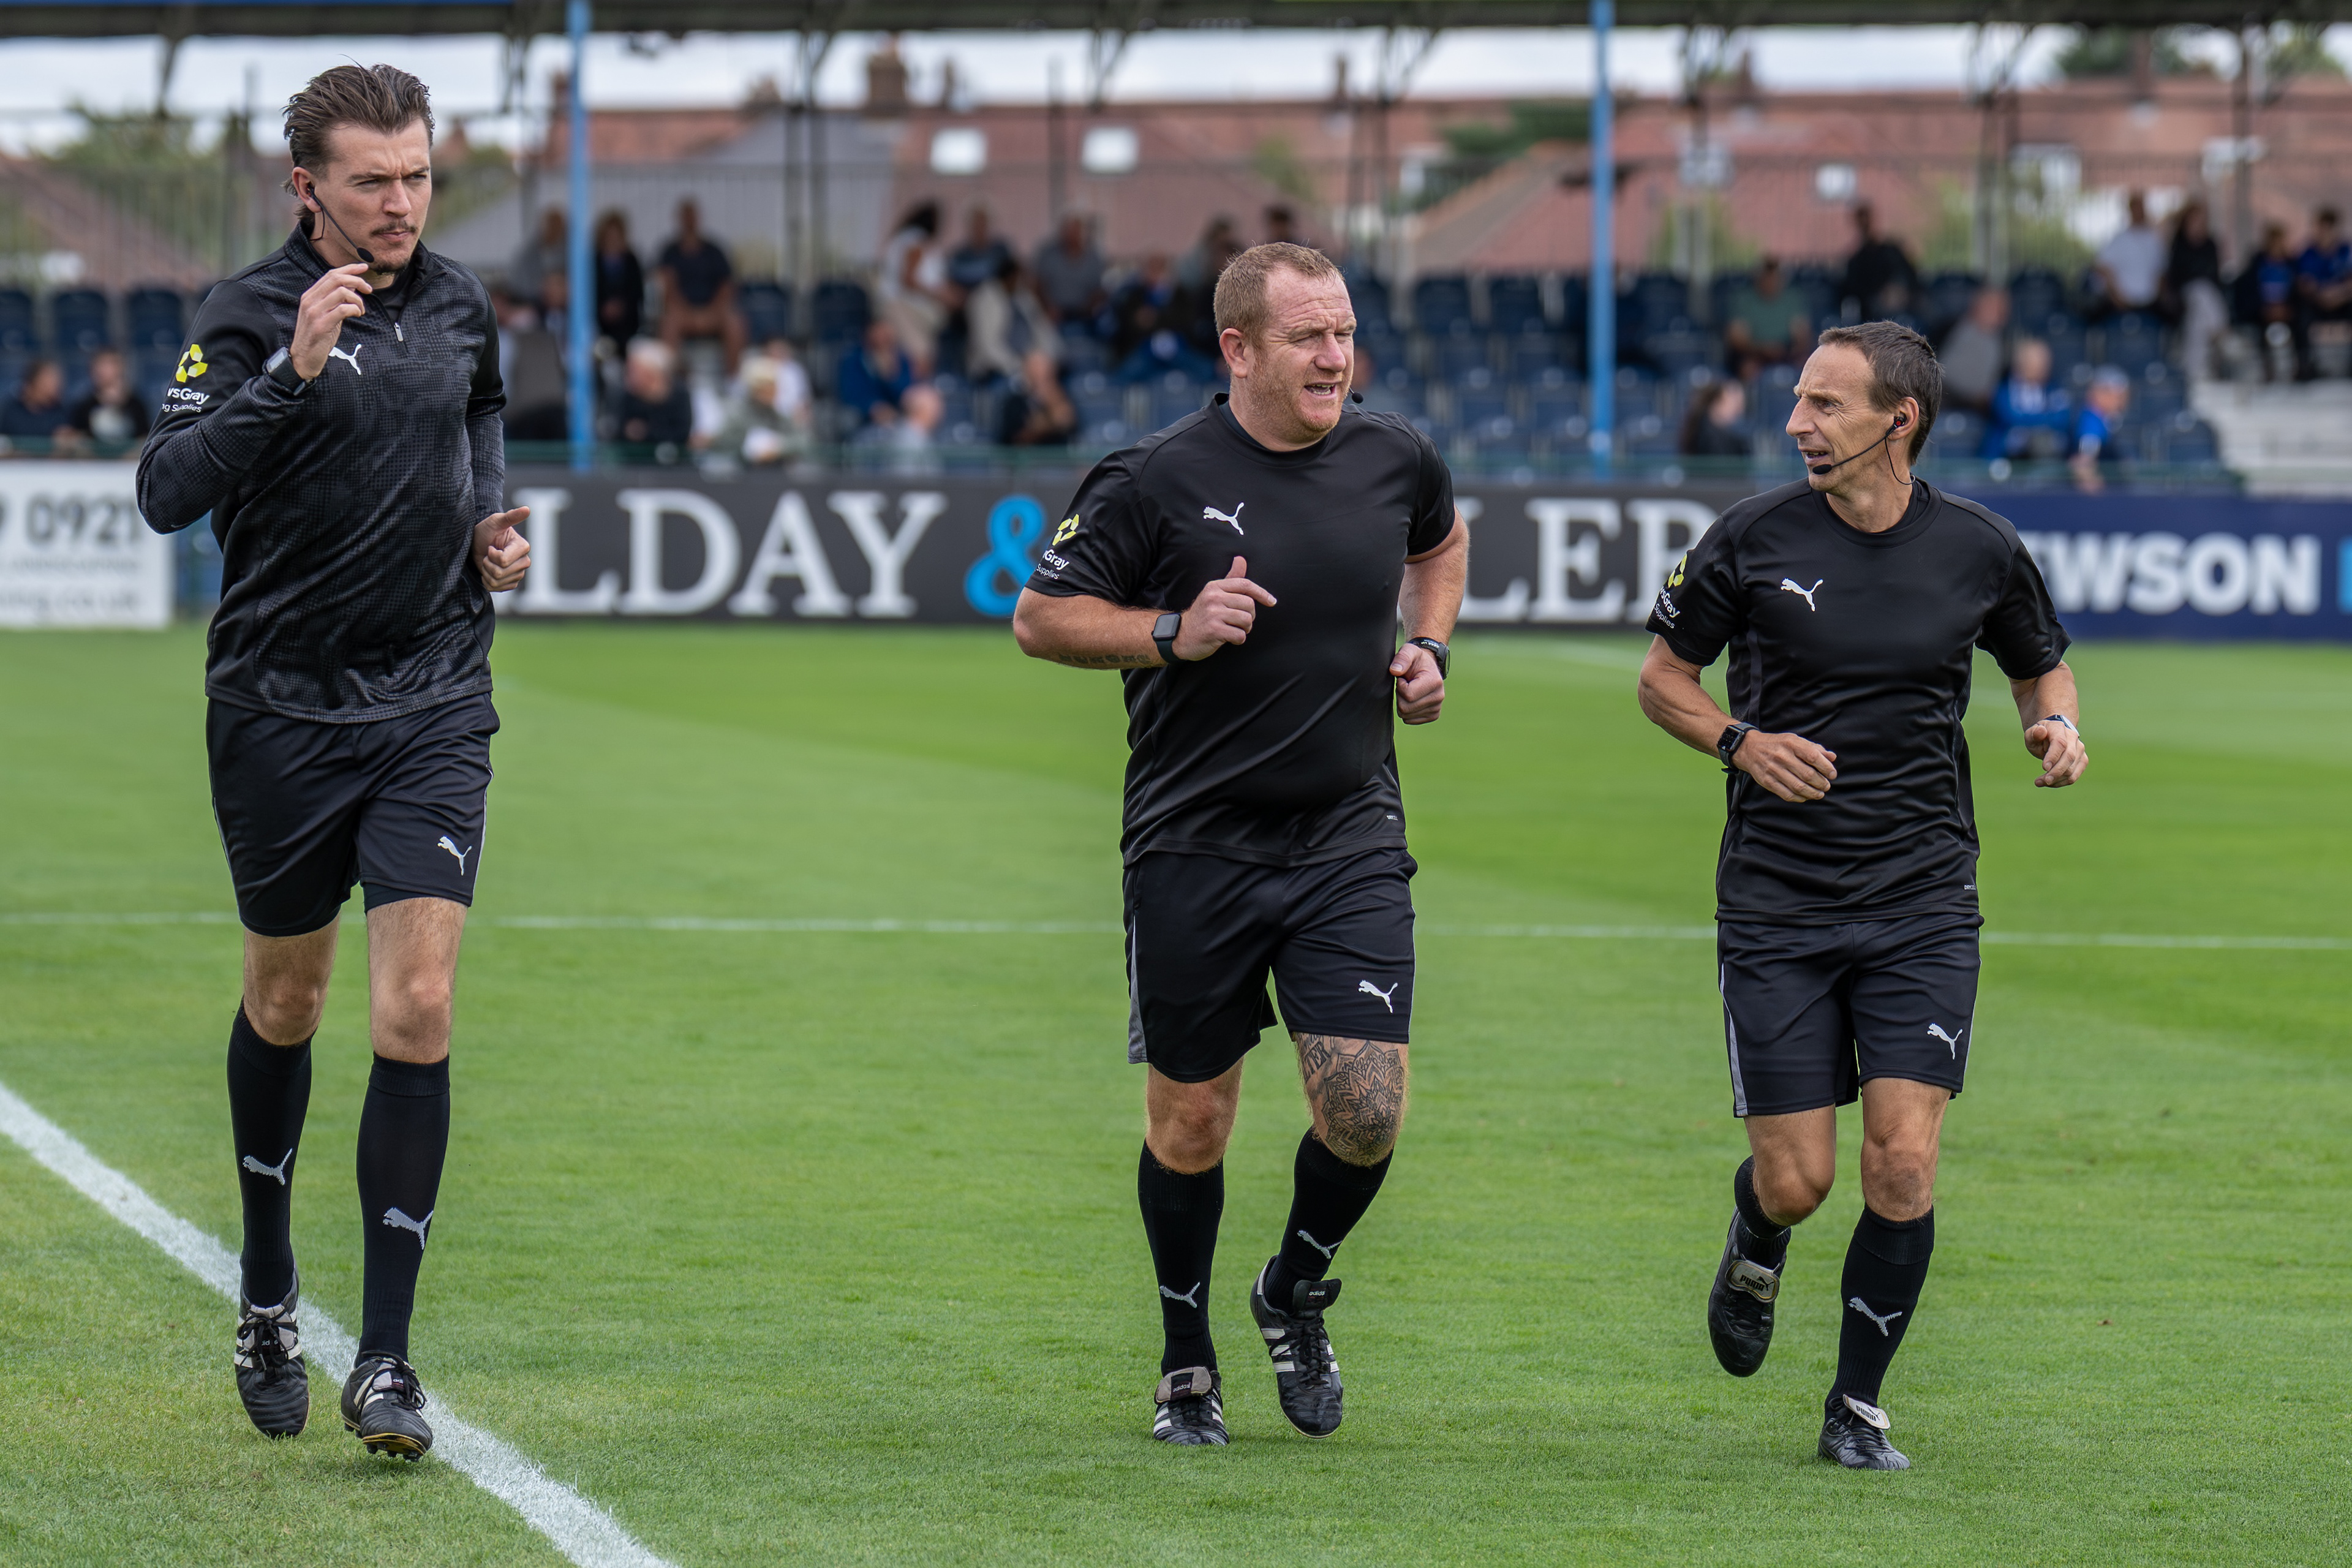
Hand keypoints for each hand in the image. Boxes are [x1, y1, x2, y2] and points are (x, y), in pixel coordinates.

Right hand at [290, 263, 371, 379]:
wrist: (303, 358)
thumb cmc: (318, 337)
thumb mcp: (327, 314)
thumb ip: (337, 300)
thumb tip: (353, 285)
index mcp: (310, 296)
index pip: (331, 274)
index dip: (349, 269)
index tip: (364, 268)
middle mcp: (310, 300)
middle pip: (336, 279)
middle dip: (357, 280)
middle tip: (369, 290)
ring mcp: (314, 312)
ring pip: (341, 292)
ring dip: (358, 299)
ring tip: (361, 310)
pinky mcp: (321, 325)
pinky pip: (343, 309)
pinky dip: (355, 309)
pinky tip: (358, 315)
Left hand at [473, 506, 531, 592]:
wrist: (478, 544)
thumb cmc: (486, 531)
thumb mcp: (495, 522)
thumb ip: (511, 516)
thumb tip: (527, 509)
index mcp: (523, 547)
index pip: (503, 561)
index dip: (491, 554)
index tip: (490, 546)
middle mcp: (524, 562)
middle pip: (500, 573)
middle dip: (487, 564)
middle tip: (487, 554)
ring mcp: (518, 574)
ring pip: (497, 582)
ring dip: (486, 572)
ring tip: (487, 562)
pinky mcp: (512, 583)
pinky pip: (497, 588)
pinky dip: (488, 581)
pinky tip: (488, 571)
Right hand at [1172, 556, 1275, 660]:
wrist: (1181, 635)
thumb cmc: (1203, 614)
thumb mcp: (1214, 593)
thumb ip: (1231, 578)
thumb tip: (1241, 559)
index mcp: (1215, 586)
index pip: (1245, 585)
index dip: (1262, 593)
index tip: (1271, 602)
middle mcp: (1213, 597)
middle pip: (1249, 604)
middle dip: (1250, 616)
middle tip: (1241, 621)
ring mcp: (1213, 614)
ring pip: (1246, 620)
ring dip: (1245, 629)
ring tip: (1235, 629)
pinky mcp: (1213, 630)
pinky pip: (1240, 635)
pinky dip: (1239, 639)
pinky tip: (1229, 638)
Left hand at [1389, 642, 1444, 723]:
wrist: (1427, 667)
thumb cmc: (1416, 659)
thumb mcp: (1409, 651)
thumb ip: (1402, 658)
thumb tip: (1394, 671)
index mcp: (1434, 682)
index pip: (1408, 695)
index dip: (1400, 687)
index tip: (1403, 678)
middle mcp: (1439, 697)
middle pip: (1405, 708)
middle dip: (1399, 696)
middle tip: (1405, 685)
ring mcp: (1437, 708)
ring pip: (1406, 716)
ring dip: (1402, 703)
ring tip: (1409, 690)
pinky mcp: (1433, 715)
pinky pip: (1410, 720)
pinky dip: (1406, 711)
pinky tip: (1411, 699)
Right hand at [1735, 731, 1837, 802]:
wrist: (1750, 749)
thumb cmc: (1778, 745)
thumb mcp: (1795, 740)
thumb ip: (1814, 748)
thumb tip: (1832, 757)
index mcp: (1791, 744)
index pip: (1813, 757)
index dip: (1826, 768)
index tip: (1832, 774)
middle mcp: (1782, 757)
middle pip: (1808, 774)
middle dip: (1821, 783)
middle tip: (1826, 786)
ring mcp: (1773, 770)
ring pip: (1798, 787)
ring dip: (1813, 793)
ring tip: (1819, 794)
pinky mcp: (1767, 782)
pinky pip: (1786, 794)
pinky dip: (1799, 798)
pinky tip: (1805, 797)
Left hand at [2024, 718, 2086, 787]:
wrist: (2051, 736)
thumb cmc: (2039, 737)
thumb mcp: (2031, 734)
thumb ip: (2034, 734)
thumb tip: (2041, 731)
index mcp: (2059, 729)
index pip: (2060, 743)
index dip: (2053, 756)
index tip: (2044, 768)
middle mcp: (2073, 738)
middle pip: (2069, 757)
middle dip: (2055, 772)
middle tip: (2041, 781)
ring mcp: (2080, 750)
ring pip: (2072, 769)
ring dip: (2056, 780)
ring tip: (2039, 782)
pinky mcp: (2082, 760)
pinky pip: (2074, 776)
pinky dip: (2061, 782)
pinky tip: (2049, 783)